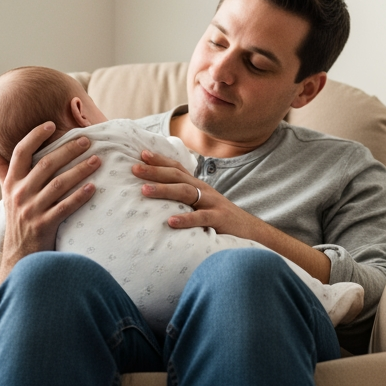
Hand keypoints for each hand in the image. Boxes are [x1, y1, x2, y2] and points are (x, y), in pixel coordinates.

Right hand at [0, 123, 100, 281]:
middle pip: (46, 164)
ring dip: (80, 170)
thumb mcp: (5, 193)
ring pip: (59, 184)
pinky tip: (93, 187)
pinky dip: (80, 196)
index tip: (51, 124)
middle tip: (87, 141)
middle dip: (68, 150)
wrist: (19, 255)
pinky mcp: (44, 225)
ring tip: (97, 160)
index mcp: (11, 182)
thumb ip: (1, 169)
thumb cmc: (16, 219)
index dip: (35, 136)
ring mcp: (31, 210)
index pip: (20, 152)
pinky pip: (65, 207)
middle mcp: (19, 193)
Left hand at [131, 149, 256, 239]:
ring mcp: (212, 204)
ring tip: (144, 190)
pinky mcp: (219, 220)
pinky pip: (200, 218)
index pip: (177, 168)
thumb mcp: (202, 204)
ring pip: (185, 192)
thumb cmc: (221, 219)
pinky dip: (185, 219)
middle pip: (177, 176)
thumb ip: (185, 199)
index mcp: (198, 186)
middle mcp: (204, 190)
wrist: (251, 231)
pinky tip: (170, 221)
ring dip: (163, 190)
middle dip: (155, 171)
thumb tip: (161, 195)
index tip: (141, 154)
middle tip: (134, 168)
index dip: (160, 160)